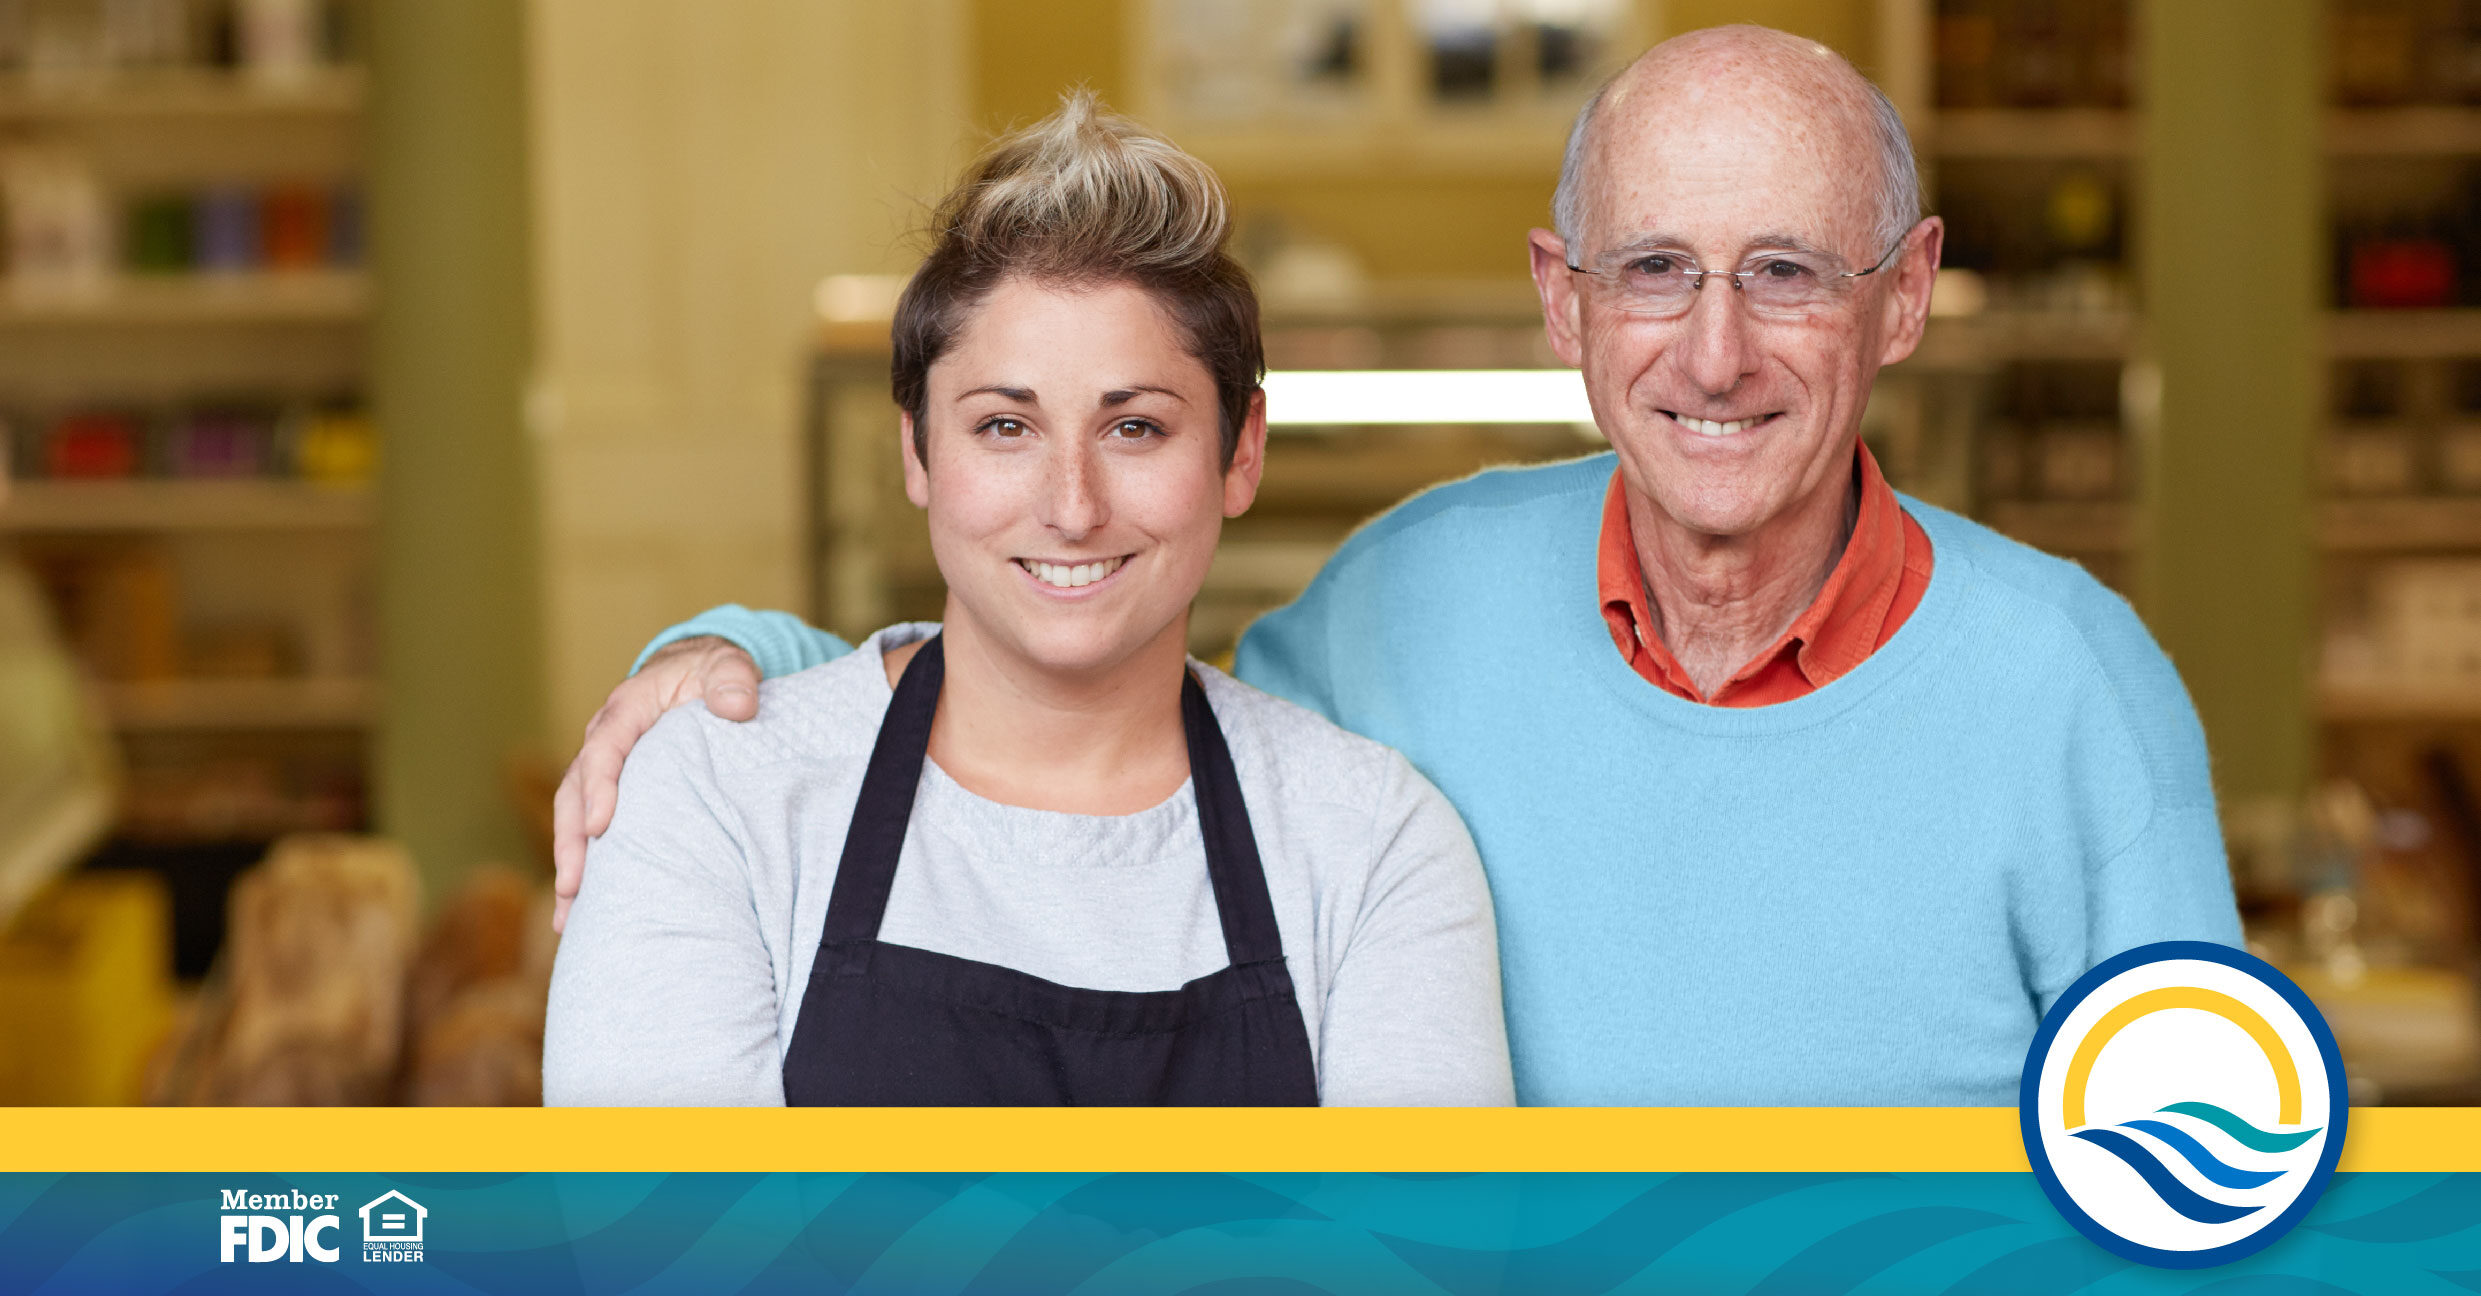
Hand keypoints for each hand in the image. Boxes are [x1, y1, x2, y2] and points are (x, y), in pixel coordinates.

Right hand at [551, 636, 758, 930]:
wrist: (696, 673)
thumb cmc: (712, 673)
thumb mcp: (727, 665)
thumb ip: (732, 679)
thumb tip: (737, 707)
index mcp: (627, 709)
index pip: (604, 748)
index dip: (600, 786)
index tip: (602, 826)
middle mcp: (603, 740)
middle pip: (574, 792)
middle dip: (571, 841)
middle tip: (573, 888)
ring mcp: (603, 769)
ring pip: (572, 817)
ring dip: (568, 865)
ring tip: (566, 917)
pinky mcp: (612, 792)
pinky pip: (588, 830)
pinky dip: (585, 867)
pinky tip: (582, 911)